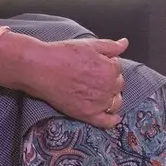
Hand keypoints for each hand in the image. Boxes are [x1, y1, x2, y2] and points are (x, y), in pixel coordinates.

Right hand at [9, 36, 128, 128]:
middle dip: (110, 80)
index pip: (118, 68)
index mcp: (110, 69)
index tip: (97, 64)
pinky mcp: (87, 115)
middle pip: (118, 85)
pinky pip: (106, 122)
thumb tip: (124, 43)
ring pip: (115, 102)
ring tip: (101, 93)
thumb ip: (110, 46)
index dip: (108, 64)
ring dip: (112, 97)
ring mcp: (98, 103)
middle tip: (94, 76)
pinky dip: (112, 120)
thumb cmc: (63, 54)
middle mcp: (107, 87)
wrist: (41, 68)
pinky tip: (113, 117)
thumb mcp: (89, 44)